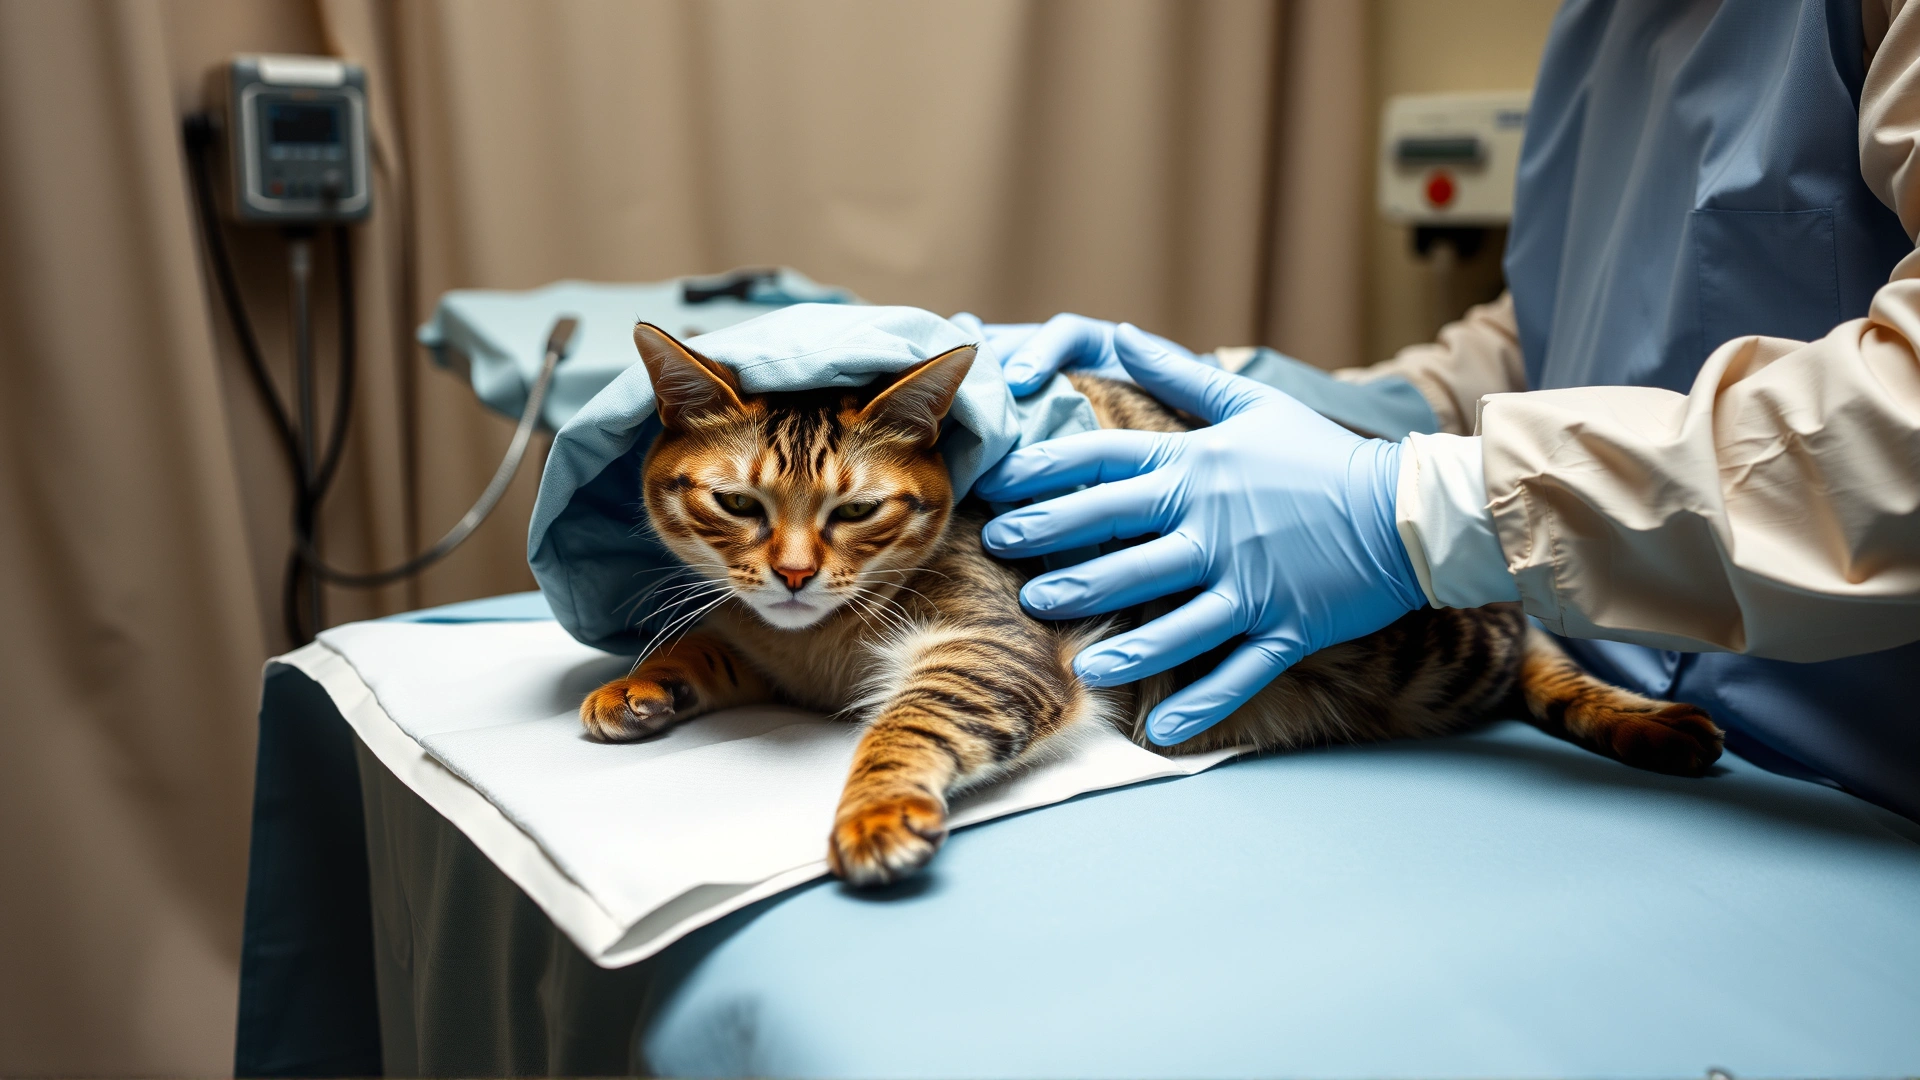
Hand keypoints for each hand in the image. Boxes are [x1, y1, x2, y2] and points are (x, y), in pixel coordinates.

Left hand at [974, 325, 1426, 744]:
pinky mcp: (1283, 627)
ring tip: (1076, 658)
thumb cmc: (1320, 457)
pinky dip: (1200, 702)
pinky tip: (1160, 729)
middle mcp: (1213, 525)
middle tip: (1006, 559)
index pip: (1105, 466)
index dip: (1046, 477)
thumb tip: (1120, 334)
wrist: (1408, 511)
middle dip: (1055, 551)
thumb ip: (1179, 373)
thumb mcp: (1251, 405)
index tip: (1002, 490)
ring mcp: (1248, 582)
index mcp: (1199, 468)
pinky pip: (1235, 672)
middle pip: (1117, 539)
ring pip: (1169, 617)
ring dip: (1119, 640)